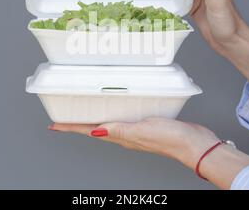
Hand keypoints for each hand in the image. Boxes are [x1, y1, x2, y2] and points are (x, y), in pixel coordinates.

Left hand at [51, 117, 248, 188]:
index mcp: (120, 136)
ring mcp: (135, 129)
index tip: (55, 125)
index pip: (88, 131)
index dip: (70, 127)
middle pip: (94, 127)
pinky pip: (124, 117)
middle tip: (66, 114)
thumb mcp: (141, 131)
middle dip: (79, 121)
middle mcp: (124, 134)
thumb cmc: (170, 138)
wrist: (193, 143)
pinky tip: (118, 104)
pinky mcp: (146, 123)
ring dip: (95, 116)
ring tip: (85, 108)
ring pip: (108, 122)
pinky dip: (115, 111)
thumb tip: (95, 132)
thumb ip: (119, 130)